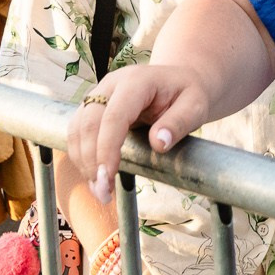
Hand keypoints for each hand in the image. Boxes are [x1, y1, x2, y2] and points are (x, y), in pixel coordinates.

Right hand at [67, 62, 218, 201]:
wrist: (180, 81)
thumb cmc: (188, 95)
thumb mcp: (196, 107)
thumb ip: (179, 123)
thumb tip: (159, 144)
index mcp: (136, 81)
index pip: (114, 116)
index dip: (107, 148)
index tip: (107, 178)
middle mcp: (112, 84)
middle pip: (89, 122)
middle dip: (91, 160)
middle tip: (103, 193)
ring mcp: (99, 94)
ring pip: (78, 127)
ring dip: (83, 161)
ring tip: (99, 190)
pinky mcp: (93, 107)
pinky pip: (78, 131)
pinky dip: (81, 155)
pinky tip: (95, 177)